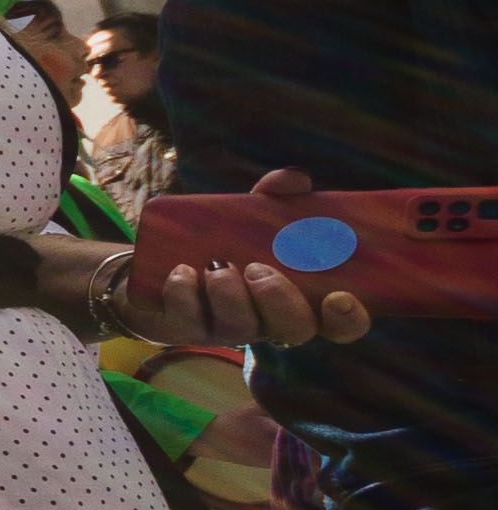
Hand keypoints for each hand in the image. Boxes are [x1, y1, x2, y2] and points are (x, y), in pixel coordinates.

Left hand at [120, 169, 371, 347]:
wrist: (162, 263)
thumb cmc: (229, 243)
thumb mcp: (253, 217)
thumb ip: (277, 198)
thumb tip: (295, 179)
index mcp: (300, 299)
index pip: (340, 325)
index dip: (347, 319)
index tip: (338, 296)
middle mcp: (269, 321)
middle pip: (294, 331)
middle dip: (280, 301)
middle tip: (258, 269)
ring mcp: (227, 329)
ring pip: (240, 329)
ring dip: (230, 296)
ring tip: (216, 265)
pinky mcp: (186, 329)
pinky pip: (187, 322)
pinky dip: (184, 295)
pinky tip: (181, 272)